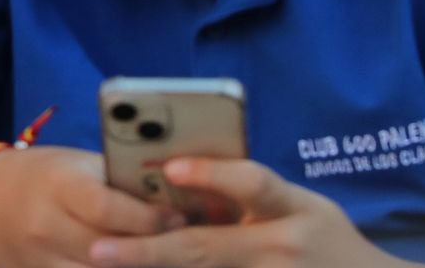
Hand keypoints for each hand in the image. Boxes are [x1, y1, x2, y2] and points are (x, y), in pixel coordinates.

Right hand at [0, 147, 171, 267]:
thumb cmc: (42, 176)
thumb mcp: (74, 166)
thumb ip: (116, 182)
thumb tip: (176, 193)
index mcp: (59, 186)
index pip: (106, 209)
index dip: (147, 219)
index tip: (180, 219)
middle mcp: (47, 226)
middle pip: (108, 252)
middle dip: (152, 253)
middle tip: (188, 250)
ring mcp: (42, 260)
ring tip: (165, 261)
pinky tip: (135, 267)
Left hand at [86, 158, 389, 266]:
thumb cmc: (324, 238)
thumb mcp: (301, 205)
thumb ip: (249, 193)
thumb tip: (172, 173)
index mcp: (294, 210)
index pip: (255, 185)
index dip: (213, 174)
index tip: (171, 166)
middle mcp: (282, 250)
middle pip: (207, 250)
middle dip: (148, 251)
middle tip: (100, 250)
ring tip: (108, 266)